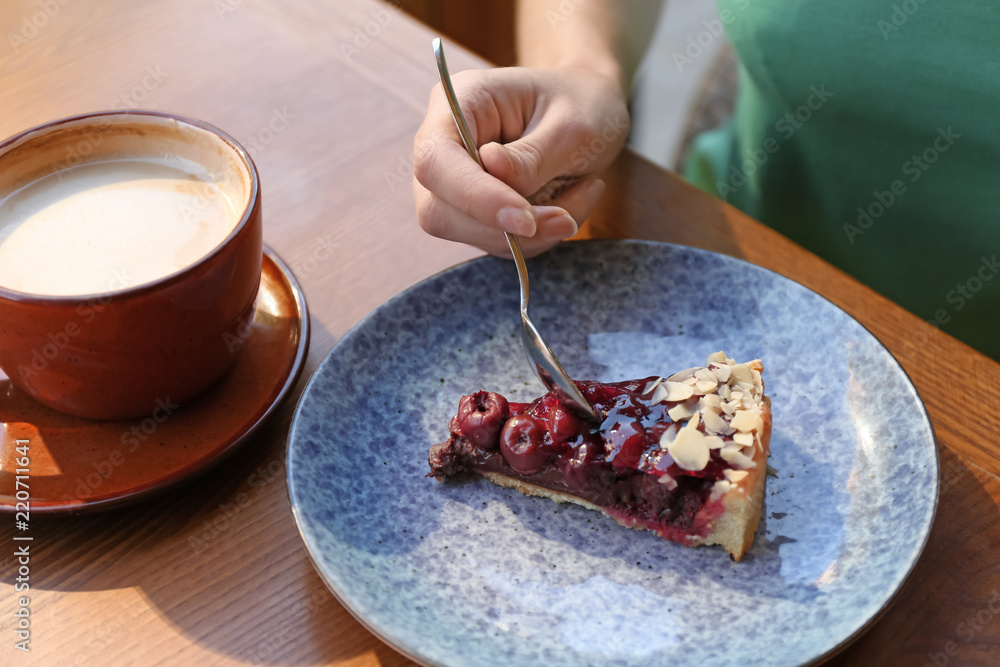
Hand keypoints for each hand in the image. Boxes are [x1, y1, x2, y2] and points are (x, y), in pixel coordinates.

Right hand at [413, 66, 628, 257]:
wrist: (593, 107)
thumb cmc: (583, 104)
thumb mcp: (572, 125)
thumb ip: (531, 155)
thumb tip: (493, 170)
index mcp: (460, 102)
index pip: (436, 160)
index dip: (474, 196)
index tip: (525, 219)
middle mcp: (446, 143)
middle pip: (441, 209)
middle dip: (505, 226)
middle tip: (566, 218)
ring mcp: (455, 182)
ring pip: (471, 233)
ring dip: (532, 234)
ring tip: (583, 193)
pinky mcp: (475, 212)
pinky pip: (498, 242)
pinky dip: (539, 237)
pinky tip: (570, 203)